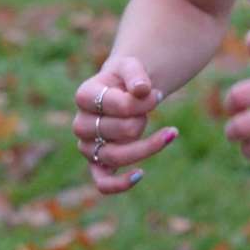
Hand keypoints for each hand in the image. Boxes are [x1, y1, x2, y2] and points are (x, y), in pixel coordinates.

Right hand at [73, 55, 177, 194]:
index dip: (144, 102)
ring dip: (148, 146)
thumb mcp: (130, 65)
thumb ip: (135, 74)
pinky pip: (103, 183)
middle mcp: (80, 124)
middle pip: (123, 130)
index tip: (158, 94)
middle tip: (149, 111)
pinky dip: (120, 184)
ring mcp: (88, 146)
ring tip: (168, 134)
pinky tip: (141, 174)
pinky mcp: (97, 164)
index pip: (118, 105)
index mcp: (84, 96)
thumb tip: (142, 90)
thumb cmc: (125, 78)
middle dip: (144, 119)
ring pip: (117, 157)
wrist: (122, 91)